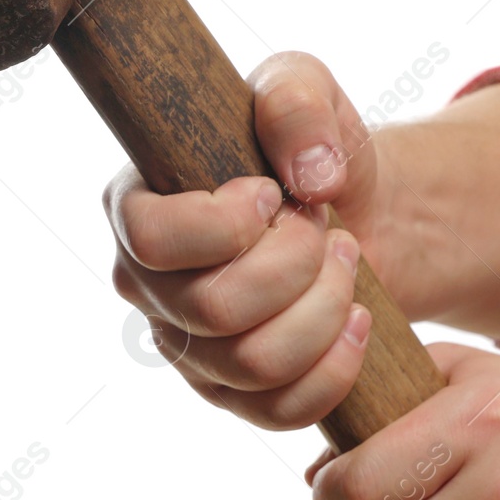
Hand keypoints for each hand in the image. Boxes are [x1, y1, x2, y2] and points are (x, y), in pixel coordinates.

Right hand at [105, 52, 393, 428]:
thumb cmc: (312, 147)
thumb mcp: (308, 88)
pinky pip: (280, 411)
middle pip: (214, 308)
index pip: (150, 238)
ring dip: (325, 306)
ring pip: (255, 363)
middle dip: (296, 263)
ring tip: (346, 262)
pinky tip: (359, 320)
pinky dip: (337, 366)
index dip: (226, 223)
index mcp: (136, 205)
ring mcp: (187, 347)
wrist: (363, 210)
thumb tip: (310, 175)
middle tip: (322, 226)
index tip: (271, 193)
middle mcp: (147, 284)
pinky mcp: (233, 394)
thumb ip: (297, 101)